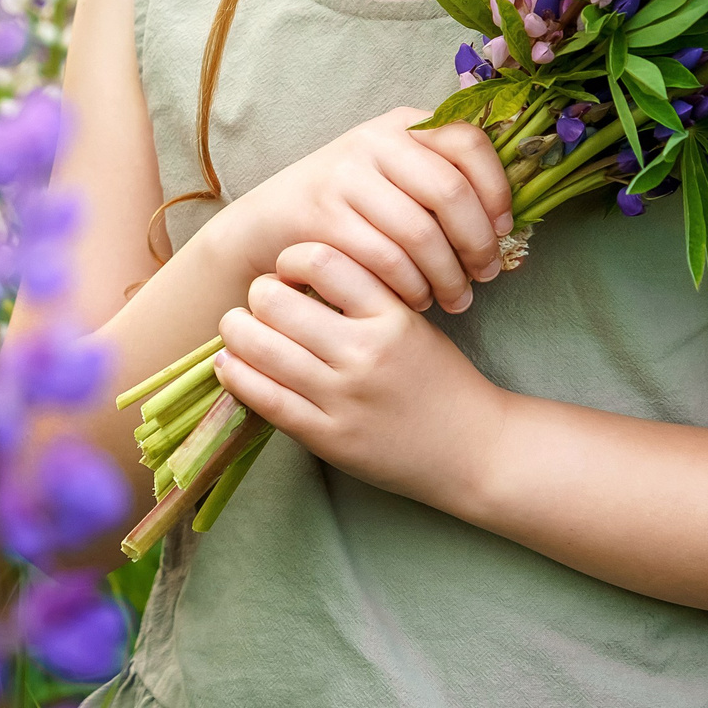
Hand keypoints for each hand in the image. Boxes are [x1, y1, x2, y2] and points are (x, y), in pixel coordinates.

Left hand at [213, 241, 507, 508]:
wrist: (476, 449)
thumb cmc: (441, 380)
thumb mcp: (413, 322)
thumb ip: (364, 296)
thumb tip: (295, 271)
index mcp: (391, 316)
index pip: (320, 260)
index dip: (291, 258)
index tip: (290, 269)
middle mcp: (365, 353)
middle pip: (276, 301)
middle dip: (259, 293)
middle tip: (262, 300)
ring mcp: (343, 398)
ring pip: (259, 347)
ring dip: (237, 331)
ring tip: (239, 328)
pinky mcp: (327, 437)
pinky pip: (263, 398)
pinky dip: (237, 375)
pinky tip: (231, 363)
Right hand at [214, 109, 511, 315]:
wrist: (271, 222)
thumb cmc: (352, 205)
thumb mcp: (394, 174)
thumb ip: (443, 179)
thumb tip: (508, 221)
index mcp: (403, 124)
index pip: (468, 142)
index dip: (497, 189)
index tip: (504, 229)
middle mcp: (374, 141)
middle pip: (449, 193)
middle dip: (477, 244)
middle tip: (486, 276)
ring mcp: (345, 177)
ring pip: (420, 235)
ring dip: (448, 277)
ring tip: (457, 298)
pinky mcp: (324, 219)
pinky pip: (386, 261)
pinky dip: (411, 289)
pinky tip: (418, 300)